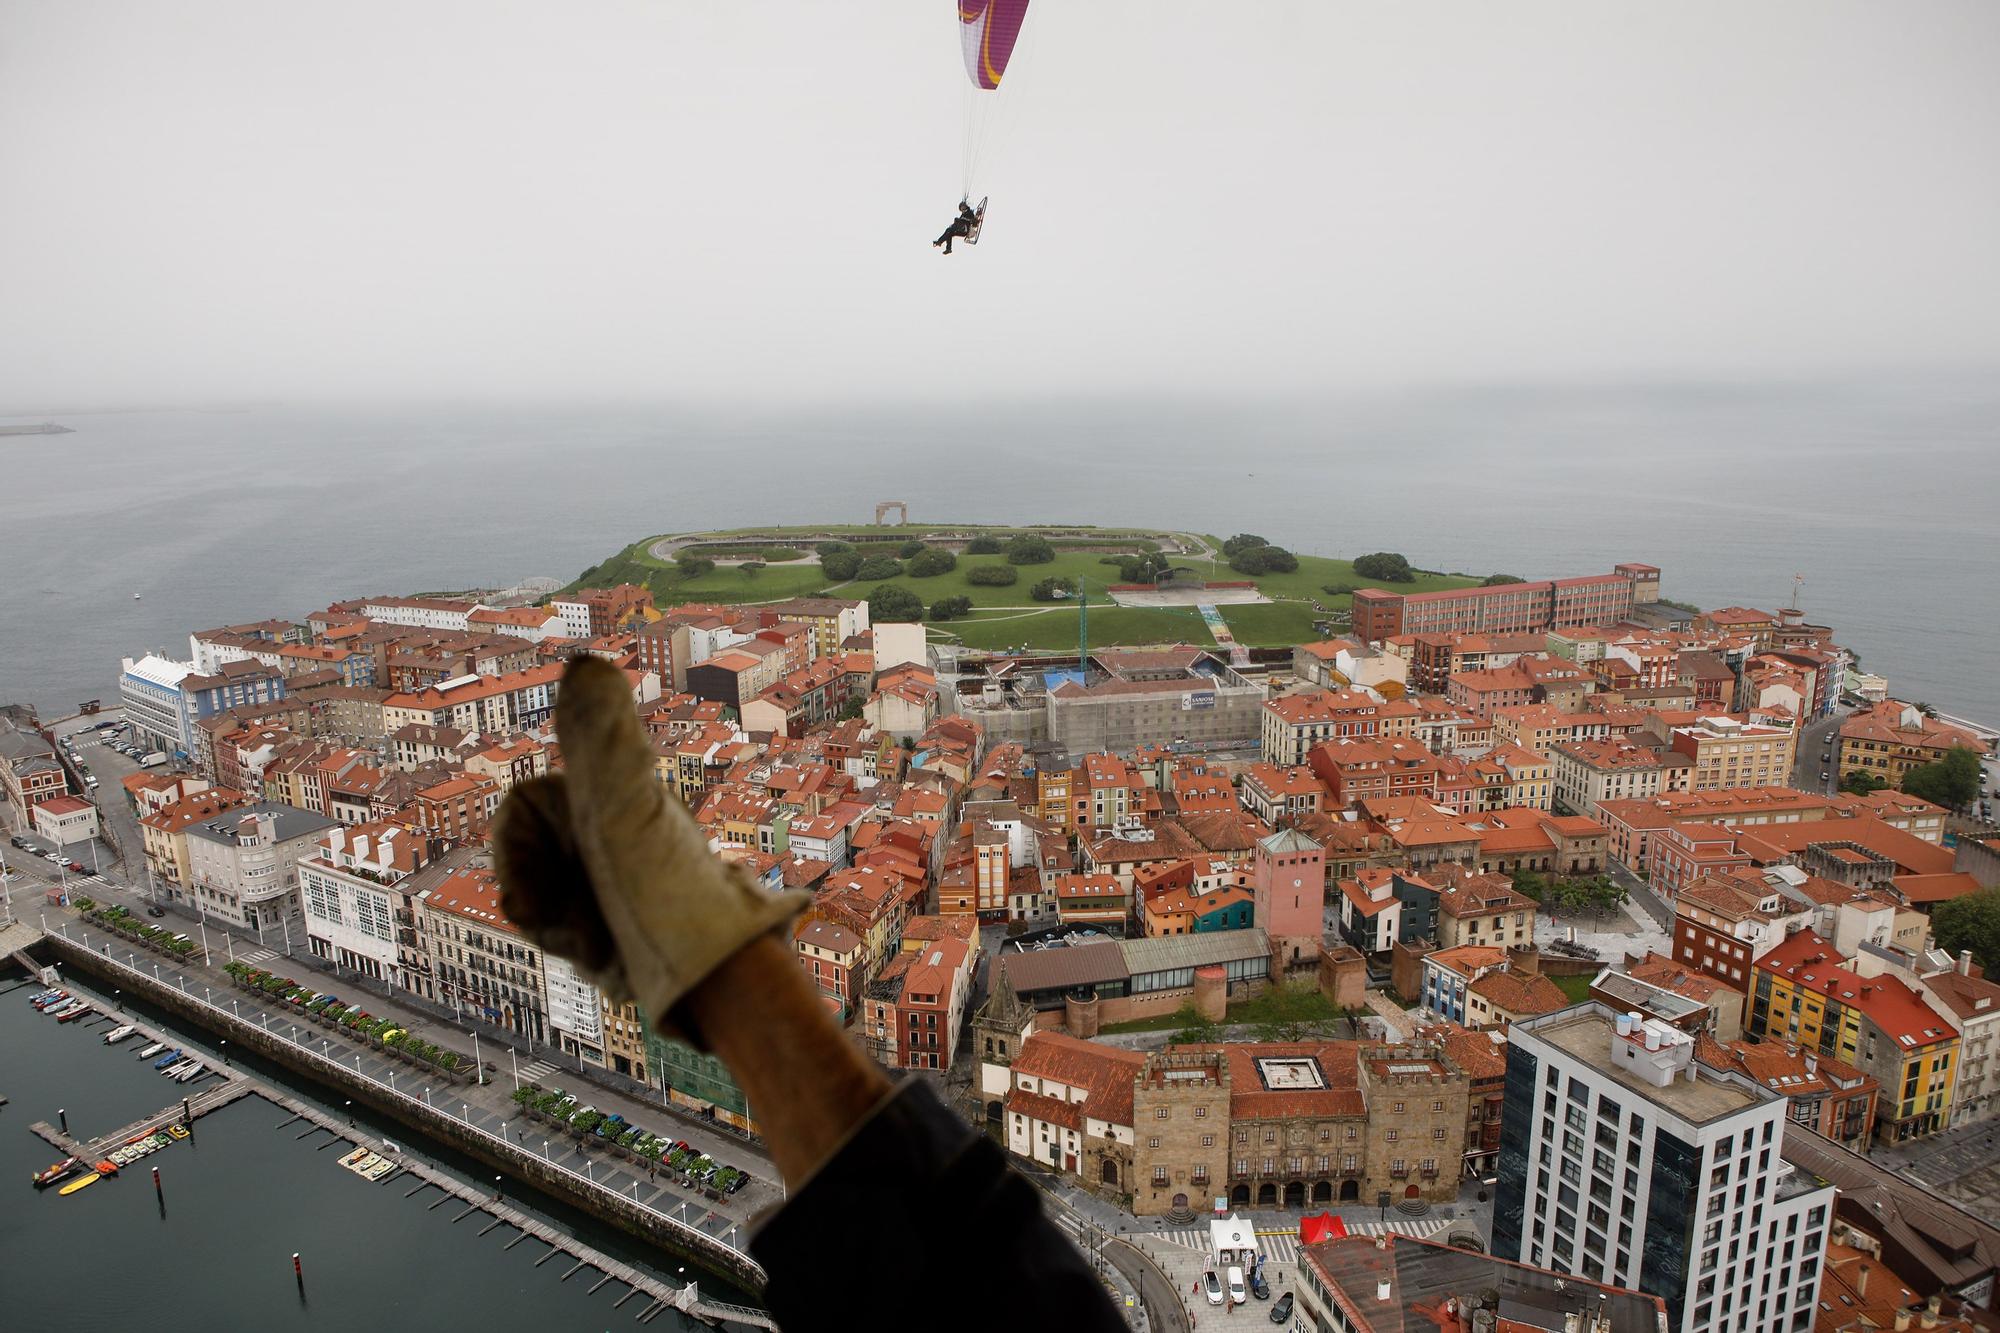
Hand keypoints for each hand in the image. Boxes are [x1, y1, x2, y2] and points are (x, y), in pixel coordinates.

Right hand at [492, 657, 806, 1042]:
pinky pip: (567, 929)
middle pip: (530, 854)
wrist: (721, 982)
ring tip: (599, 947)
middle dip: (537, 896)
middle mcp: (612, 833)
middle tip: (575, 930)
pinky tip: (609, 961)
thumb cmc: (673, 898)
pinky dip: (575, 947)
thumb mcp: (626, 812)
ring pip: (543, 894)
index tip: (531, 891)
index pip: (521, 809)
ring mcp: (612, 878)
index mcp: (611, 797)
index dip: (514, 851)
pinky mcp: (618, 925)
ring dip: (556, 925)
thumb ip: (602, 739)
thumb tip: (583, 661)